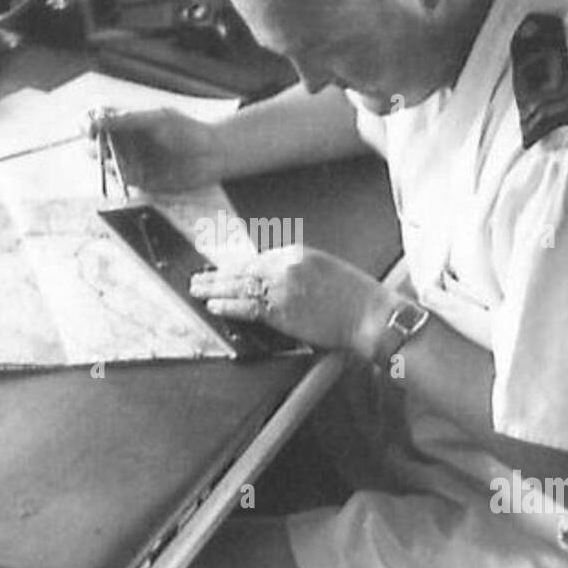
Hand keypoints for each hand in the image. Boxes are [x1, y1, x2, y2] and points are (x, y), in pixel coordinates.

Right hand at [87, 107, 222, 193]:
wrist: (212, 155)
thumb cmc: (187, 130)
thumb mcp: (156, 120)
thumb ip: (126, 120)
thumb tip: (96, 120)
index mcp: (127, 121)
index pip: (97, 120)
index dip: (88, 124)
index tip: (89, 128)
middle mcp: (126, 142)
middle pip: (96, 144)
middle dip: (93, 146)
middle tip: (100, 148)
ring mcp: (132, 162)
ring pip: (105, 165)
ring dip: (105, 164)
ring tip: (114, 161)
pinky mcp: (140, 181)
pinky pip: (121, 181)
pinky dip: (119, 179)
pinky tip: (125, 174)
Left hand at [188, 244, 395, 352]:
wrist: (369, 314)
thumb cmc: (354, 296)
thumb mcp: (324, 270)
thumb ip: (296, 271)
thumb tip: (274, 280)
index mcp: (296, 253)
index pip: (256, 258)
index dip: (234, 265)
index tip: (221, 269)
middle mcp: (285, 266)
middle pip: (242, 269)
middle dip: (218, 275)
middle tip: (199, 278)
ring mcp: (281, 288)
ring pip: (240, 286)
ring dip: (215, 289)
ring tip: (198, 290)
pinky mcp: (281, 311)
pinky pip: (247, 307)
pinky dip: (227, 306)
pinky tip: (214, 306)